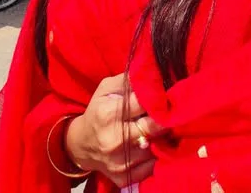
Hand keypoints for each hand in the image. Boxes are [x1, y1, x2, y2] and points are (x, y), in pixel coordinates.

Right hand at [64, 73, 165, 187]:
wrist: (81, 146)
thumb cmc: (97, 112)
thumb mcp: (104, 90)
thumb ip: (126, 80)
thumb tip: (148, 73)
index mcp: (107, 114)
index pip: (143, 102)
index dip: (156, 97)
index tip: (165, 94)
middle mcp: (114, 139)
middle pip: (154, 127)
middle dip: (164, 118)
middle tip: (169, 112)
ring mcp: (120, 161)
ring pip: (156, 147)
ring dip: (160, 138)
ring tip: (159, 130)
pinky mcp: (124, 177)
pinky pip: (152, 167)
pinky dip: (155, 156)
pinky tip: (152, 147)